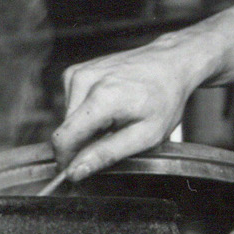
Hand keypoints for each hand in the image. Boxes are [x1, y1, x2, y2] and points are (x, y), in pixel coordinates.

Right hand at [51, 37, 199, 181]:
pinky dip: (86, 112)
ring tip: (114, 119)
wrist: (170, 63)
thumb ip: (107, 154)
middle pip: (64, 130)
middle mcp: (84, 81)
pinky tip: (108, 107)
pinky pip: (71, 105)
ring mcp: (78, 73)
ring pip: (66, 119)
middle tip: (112, 139)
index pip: (63, 139)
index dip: (67, 161)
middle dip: (82, 143)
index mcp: (101, 98)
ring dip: (86, 127)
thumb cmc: (165, 97)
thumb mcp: (145, 136)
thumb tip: (76, 170)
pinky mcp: (76, 72)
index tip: (78, 171)